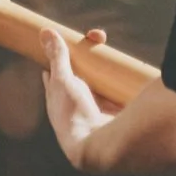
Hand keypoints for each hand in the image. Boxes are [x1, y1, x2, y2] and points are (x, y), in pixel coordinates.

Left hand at [41, 28, 113, 171]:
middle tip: (99, 37)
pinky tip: (129, 69)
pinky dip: (123, 79)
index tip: (76, 40)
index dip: (65, 53)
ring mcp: (96, 106)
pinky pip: (119, 90)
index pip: (58, 68)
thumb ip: (57, 56)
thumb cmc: (73, 115)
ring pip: (102, 79)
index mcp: (59, 95)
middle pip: (84, 70)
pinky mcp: (114, 111)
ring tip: (110, 50)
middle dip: (92, 52)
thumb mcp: (62, 80)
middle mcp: (76, 100)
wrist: (97, 144)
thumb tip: (46, 32)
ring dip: (108, 65)